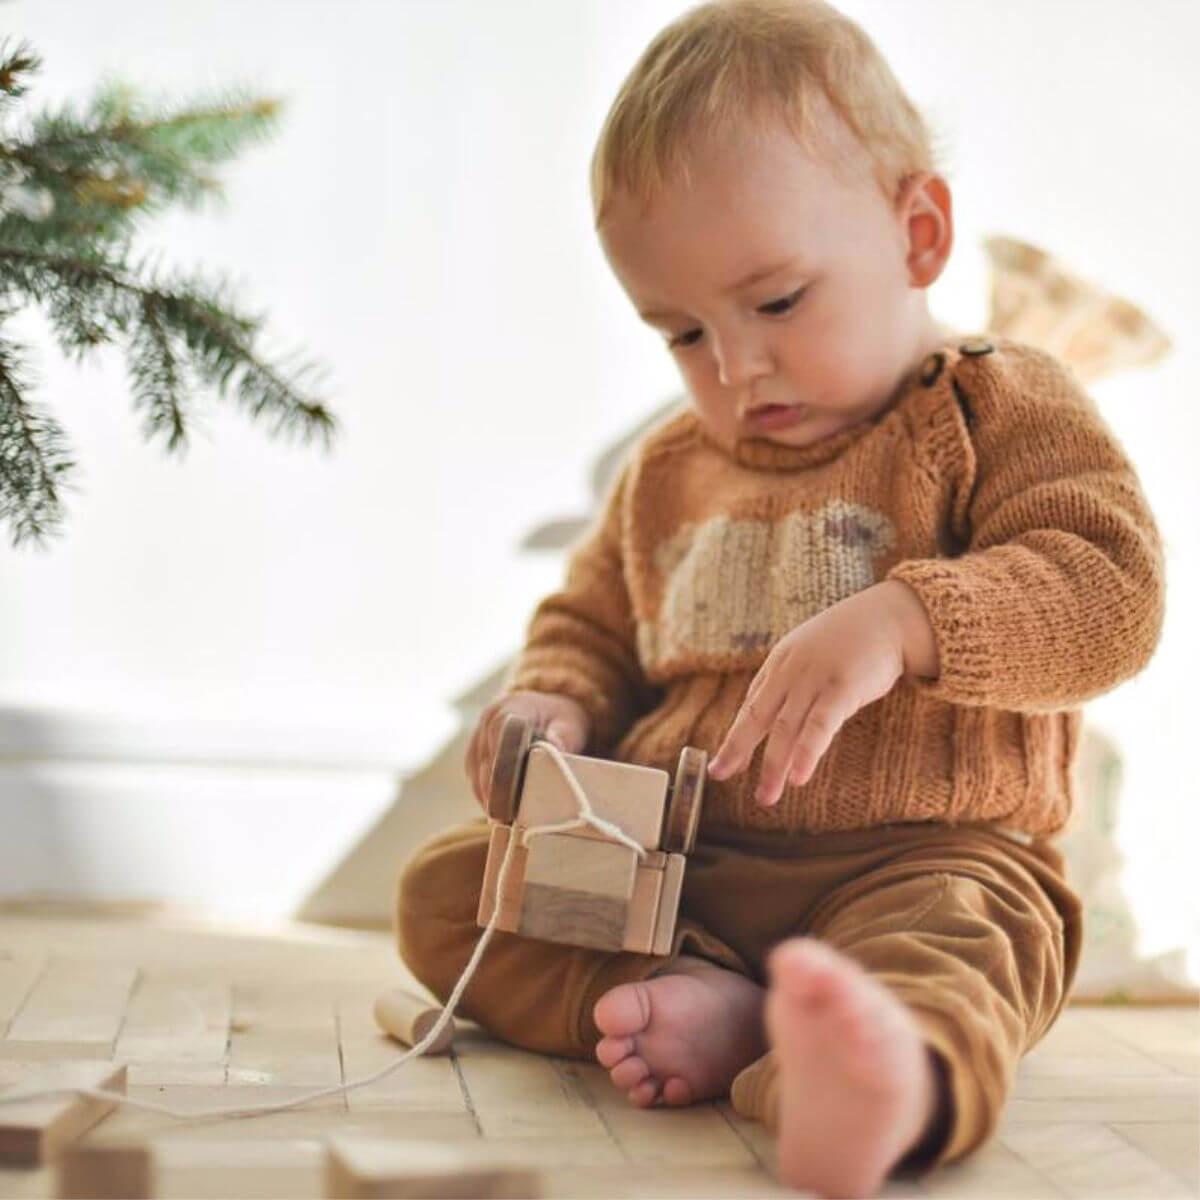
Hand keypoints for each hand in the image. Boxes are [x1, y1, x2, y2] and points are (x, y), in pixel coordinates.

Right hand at [464, 690, 590, 811]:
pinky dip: (483, 792)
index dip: (506, 769)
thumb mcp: (571, 724)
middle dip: (496, 790)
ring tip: (503, 818)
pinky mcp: (474, 749)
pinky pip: (473, 774)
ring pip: (476, 770)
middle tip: (508, 818)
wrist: (548, 712)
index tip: (512, 797)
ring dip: (487, 794)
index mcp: (512, 708)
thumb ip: (564, 735)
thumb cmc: (562, 720)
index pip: (502, 739)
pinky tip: (496, 808)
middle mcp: (490, 718)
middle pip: (487, 760)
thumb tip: (555, 747)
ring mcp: (478, 733)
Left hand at [706, 580, 937, 807]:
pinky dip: (807, 752)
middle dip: (738, 751)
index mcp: (779, 665)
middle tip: (721, 778)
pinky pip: (821, 725)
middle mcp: (790, 672)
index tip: (720, 767)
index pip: (750, 707)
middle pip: (757, 717)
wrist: (887, 617)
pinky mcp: (843, 688)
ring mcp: (815, 679)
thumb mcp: (808, 656)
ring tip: (766, 797)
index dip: (735, 739)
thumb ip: (790, 685)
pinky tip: (798, 777)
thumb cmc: (846, 642)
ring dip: (773, 765)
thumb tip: (772, 721)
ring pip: (786, 727)